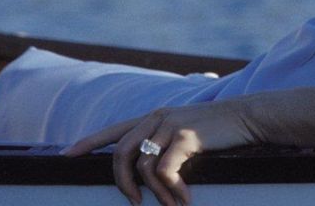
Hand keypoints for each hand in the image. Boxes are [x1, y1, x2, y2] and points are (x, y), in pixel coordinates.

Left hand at [62, 99, 258, 205]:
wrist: (248, 117)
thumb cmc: (220, 130)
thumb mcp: (188, 132)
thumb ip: (166, 142)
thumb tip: (148, 170)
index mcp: (155, 116)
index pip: (114, 130)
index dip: (89, 143)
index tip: (66, 156)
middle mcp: (157, 117)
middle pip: (120, 152)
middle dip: (122, 183)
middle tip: (135, 203)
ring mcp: (171, 124)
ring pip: (143, 166)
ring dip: (155, 194)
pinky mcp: (186, 135)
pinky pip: (165, 171)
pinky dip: (173, 190)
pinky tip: (186, 198)